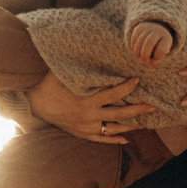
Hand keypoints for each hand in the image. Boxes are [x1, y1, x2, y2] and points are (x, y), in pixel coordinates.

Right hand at [29, 72, 154, 146]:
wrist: (34, 104)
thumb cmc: (48, 85)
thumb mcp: (61, 73)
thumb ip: (77, 65)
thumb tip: (88, 47)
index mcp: (84, 101)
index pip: (112, 94)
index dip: (126, 88)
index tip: (138, 80)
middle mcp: (87, 116)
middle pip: (118, 114)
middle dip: (137, 109)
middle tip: (152, 105)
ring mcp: (85, 127)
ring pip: (113, 129)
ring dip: (130, 126)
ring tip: (144, 122)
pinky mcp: (81, 133)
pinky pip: (101, 139)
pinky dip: (114, 140)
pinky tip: (126, 139)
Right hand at [128, 22, 173, 65]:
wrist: (155, 31)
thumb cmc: (158, 47)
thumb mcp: (160, 55)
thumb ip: (153, 61)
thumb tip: (143, 62)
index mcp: (166, 39)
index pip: (162, 49)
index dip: (157, 57)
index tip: (157, 57)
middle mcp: (158, 31)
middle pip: (149, 43)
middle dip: (144, 55)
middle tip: (144, 61)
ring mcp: (148, 28)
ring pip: (139, 42)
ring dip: (138, 53)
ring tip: (140, 55)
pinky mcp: (138, 28)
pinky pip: (133, 40)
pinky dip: (134, 47)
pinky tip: (138, 49)